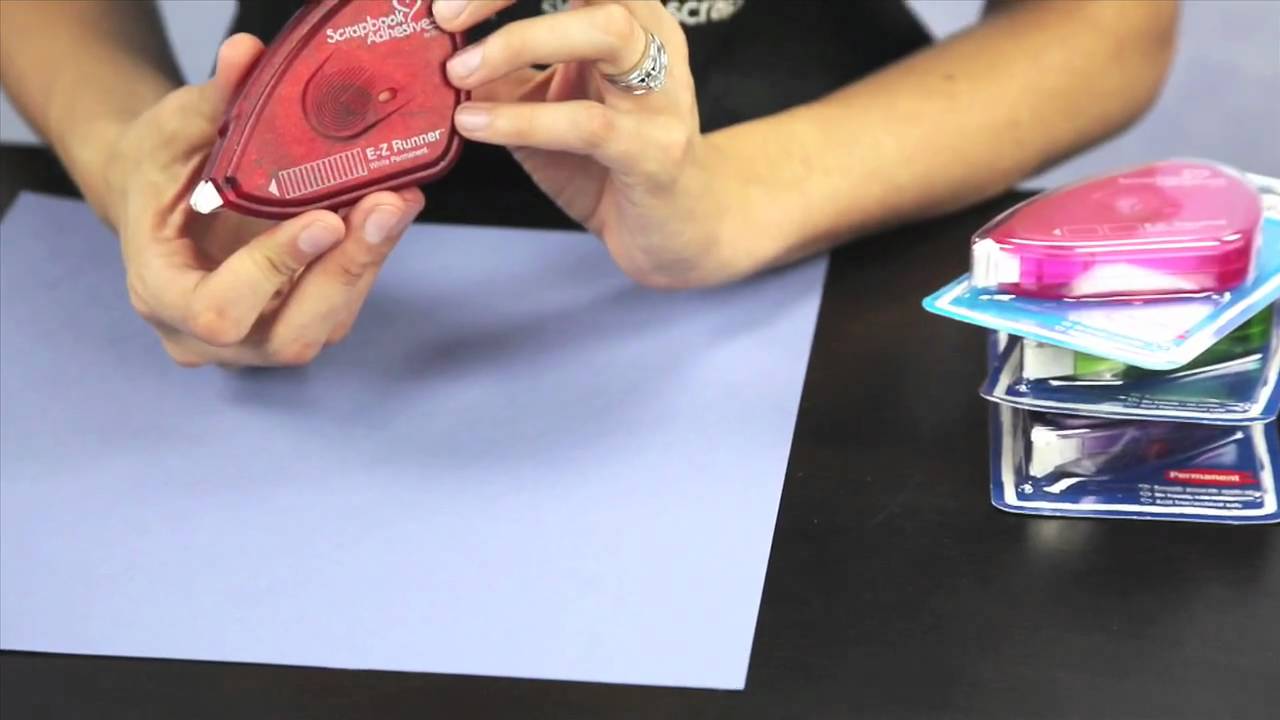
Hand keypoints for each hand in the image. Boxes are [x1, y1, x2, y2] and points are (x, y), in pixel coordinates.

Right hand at [100, 34, 424, 367]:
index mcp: (160, 295)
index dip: (274, 270)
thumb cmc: (158, 168)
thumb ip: (213, 101)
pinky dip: (368, 260)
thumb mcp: (174, 130)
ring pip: (325, 326)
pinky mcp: (294, 323)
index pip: (219, 311)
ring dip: (368, 264)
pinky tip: (391, 211)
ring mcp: (254, 342)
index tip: (324, 219)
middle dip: (345, 271)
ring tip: (398, 201)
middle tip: (385, 206)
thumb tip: (247, 53)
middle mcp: (206, 337)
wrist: (159, 195)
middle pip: (289, 337)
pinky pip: (340, 307)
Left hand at [435, 0, 733, 287]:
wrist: (670, 230)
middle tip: (445, 14)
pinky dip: (524, 120)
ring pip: (605, 30)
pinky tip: (476, 125)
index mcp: (628, 14)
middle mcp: (654, 39)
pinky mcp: (656, 151)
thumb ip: (500, 74)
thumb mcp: (542, 105)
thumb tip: (433, 48)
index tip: (448, 0)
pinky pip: (589, 123)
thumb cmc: (607, 162)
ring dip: (519, 42)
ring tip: (459, 74)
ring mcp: (663, 93)